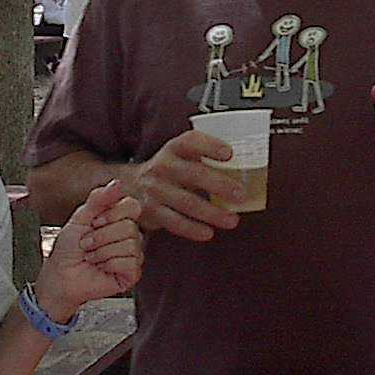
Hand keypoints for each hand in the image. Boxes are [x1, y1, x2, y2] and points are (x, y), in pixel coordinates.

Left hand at [35, 180, 144, 320]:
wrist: (60, 276)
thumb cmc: (68, 250)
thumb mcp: (80, 218)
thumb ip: (99, 199)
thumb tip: (117, 183)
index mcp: (118, 219)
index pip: (132, 206)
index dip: (112, 214)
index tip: (95, 222)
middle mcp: (128, 236)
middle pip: (129, 226)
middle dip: (101, 236)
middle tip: (88, 243)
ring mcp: (132, 254)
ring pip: (129, 244)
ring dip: (102, 251)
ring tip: (92, 256)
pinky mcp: (132, 273)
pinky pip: (129, 262)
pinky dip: (109, 264)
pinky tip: (101, 267)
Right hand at [122, 131, 242, 239]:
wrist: (127, 186)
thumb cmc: (166, 172)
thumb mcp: (178, 157)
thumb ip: (203, 160)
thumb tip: (246, 171)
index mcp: (173, 149)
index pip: (191, 142)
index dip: (210, 146)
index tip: (229, 153)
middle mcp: (162, 167)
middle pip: (194, 174)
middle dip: (219, 185)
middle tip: (240, 194)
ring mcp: (155, 190)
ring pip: (186, 202)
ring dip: (212, 213)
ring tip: (232, 220)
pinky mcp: (151, 212)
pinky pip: (174, 222)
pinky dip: (192, 229)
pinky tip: (208, 232)